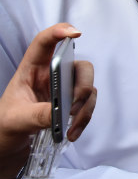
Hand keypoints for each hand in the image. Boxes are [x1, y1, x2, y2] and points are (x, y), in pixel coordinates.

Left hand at [0, 23, 96, 178]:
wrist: (8, 147)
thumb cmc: (5, 127)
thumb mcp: (16, 120)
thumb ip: (38, 115)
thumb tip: (62, 113)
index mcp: (31, 70)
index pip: (45, 43)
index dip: (60, 32)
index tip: (76, 33)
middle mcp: (52, 76)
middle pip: (78, 66)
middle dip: (82, 84)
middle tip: (74, 104)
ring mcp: (65, 90)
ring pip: (88, 87)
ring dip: (85, 108)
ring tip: (71, 127)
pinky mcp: (72, 105)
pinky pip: (88, 105)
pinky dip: (84, 119)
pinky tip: (72, 132)